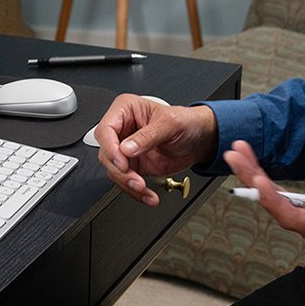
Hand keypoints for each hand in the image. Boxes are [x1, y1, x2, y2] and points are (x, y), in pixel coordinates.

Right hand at [95, 95, 216, 206]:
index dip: (111, 148)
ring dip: (128, 184)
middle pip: (107, 153)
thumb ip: (147, 136)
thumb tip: (126, 149)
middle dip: (120, 171)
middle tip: (136, 180)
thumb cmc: (185, 122)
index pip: (106, 129)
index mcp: (126, 110)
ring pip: (114, 170)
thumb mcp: (169, 124)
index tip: (123, 162)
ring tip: (144, 189)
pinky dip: (135, 192)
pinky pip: (126, 181)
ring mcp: (126, 149)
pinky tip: (147, 195)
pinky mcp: (133, 165)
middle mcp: (122, 129)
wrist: (198, 140)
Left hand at [224, 138, 304, 272]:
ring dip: (254, 176)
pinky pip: (279, 198)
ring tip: (238, 152)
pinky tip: (253, 165)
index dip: (273, 200)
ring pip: (273, 200)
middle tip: (235, 153)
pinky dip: (264, 180)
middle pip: (274, 205)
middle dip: (253, 179)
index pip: (292, 217)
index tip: (258, 181)